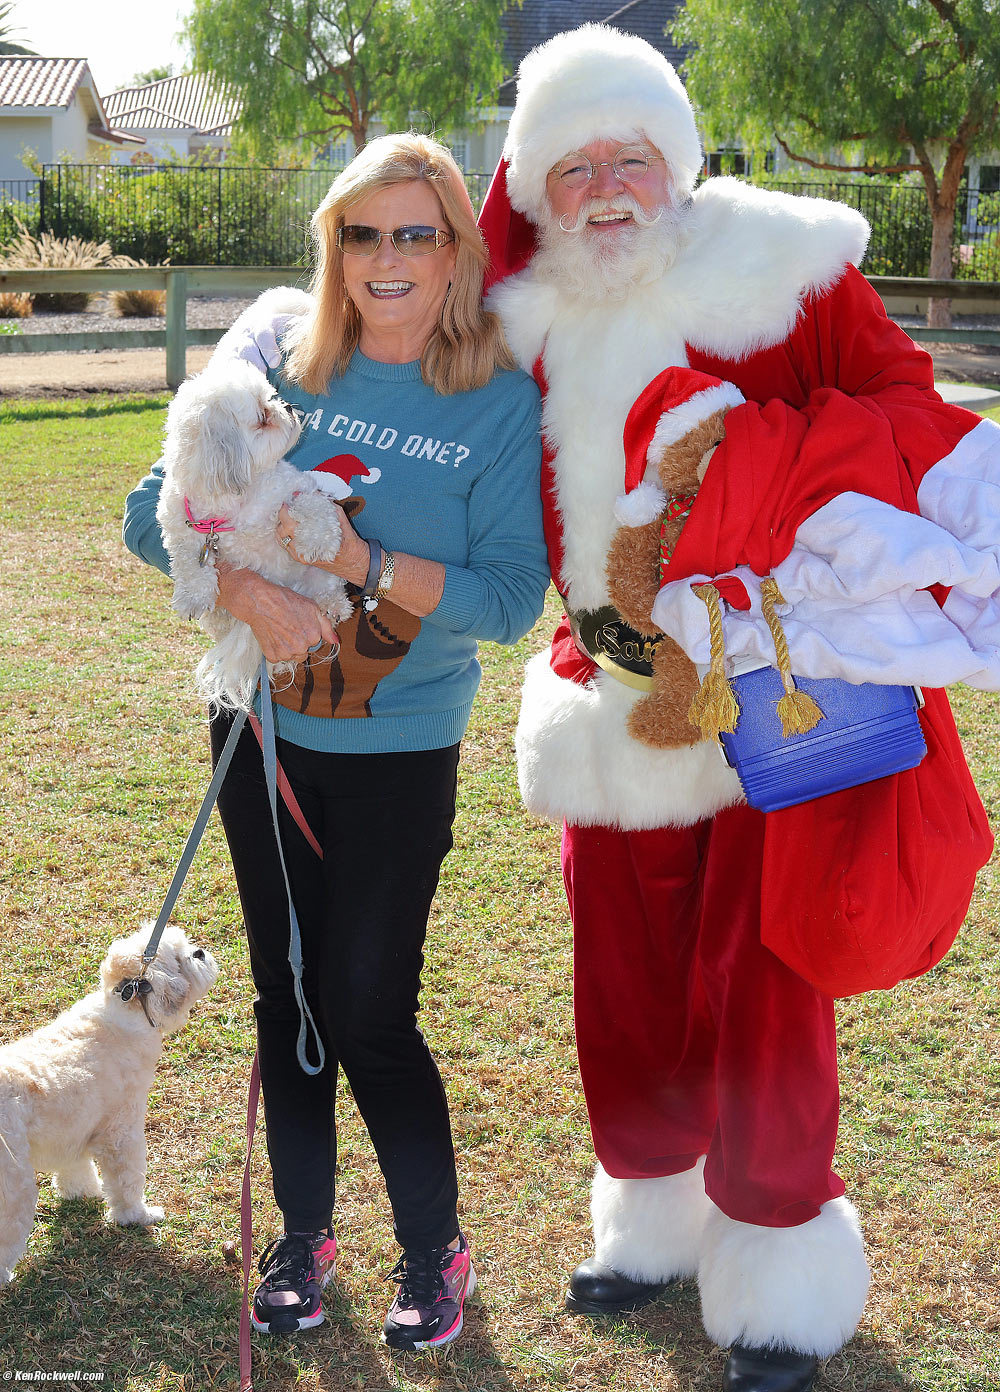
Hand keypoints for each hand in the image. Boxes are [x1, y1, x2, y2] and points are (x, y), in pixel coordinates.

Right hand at [216, 563, 337, 663]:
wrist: (260, 602)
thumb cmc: (285, 601)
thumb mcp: (312, 607)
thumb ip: (326, 627)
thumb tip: (335, 641)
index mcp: (313, 637)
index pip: (315, 643)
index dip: (307, 633)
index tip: (298, 624)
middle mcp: (301, 648)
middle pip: (304, 653)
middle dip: (298, 643)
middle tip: (288, 628)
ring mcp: (286, 653)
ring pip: (291, 657)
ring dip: (288, 648)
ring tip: (280, 631)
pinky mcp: (272, 656)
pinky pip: (278, 658)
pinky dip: (275, 650)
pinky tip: (272, 636)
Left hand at [277, 501, 368, 586]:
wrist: (354, 562)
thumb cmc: (349, 542)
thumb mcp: (341, 519)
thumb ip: (327, 505)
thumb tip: (315, 493)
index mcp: (311, 540)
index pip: (289, 522)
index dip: (286, 509)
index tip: (288, 500)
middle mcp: (302, 550)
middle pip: (282, 529)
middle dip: (282, 515)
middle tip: (287, 505)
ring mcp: (300, 556)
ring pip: (280, 538)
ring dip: (281, 525)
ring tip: (288, 516)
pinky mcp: (300, 558)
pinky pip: (285, 545)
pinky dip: (284, 534)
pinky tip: (289, 528)